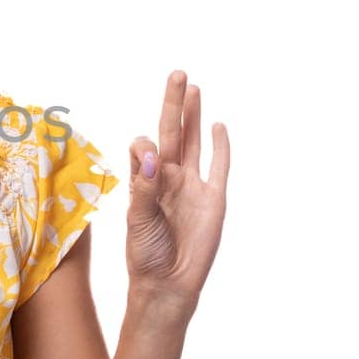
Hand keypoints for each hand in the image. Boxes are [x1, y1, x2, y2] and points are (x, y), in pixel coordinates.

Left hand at [125, 70, 230, 316]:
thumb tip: (148, 149)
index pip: (144, 147)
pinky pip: (219, 166)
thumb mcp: (139, 218)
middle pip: (172, 132)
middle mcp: (168, 178)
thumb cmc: (145, 254)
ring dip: (193, 116)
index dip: (144, 144)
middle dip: (174, 104)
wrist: (168, 285)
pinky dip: (220, 146)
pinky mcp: (214, 199)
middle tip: (178, 74)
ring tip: (193, 88)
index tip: (147, 151)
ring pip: (194, 142)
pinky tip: (217, 125)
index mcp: (145, 181)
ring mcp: (192, 186)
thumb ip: (144, 185)